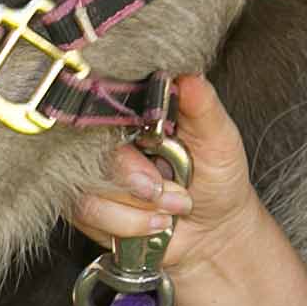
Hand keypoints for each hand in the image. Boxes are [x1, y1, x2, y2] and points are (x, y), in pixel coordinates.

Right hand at [65, 75, 265, 286]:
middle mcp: (110, 140)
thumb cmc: (217, 179)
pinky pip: (88, 211)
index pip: (106, 102)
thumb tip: (187, 74)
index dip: (121, 124)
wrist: (214, 230)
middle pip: (90, 148)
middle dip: (135, 178)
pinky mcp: (86, 205)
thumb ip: (203, 106)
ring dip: (137, 207)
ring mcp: (94, 172)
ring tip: (172, 209)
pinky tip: (155, 224)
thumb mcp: (219, 139)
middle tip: (172, 191)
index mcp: (136, 113)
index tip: (152, 144)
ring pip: (89, 185)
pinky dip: (128, 224)